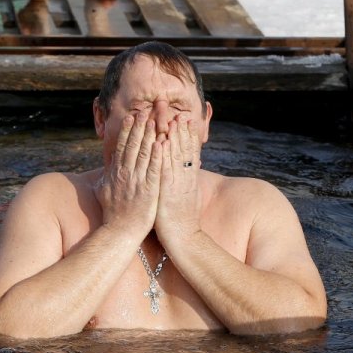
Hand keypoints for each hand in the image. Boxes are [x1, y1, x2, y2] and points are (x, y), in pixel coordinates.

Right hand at [96, 113, 161, 238]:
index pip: (122, 147)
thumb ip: (107, 176)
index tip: (132, 117)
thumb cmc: (113, 214)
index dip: (128, 131)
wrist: (120, 232)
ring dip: (149, 136)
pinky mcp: (148, 190)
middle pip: (132, 145)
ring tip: (155, 121)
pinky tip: (161, 143)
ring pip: (143, 153)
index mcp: (116, 173)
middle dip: (139, 127)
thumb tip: (108, 165)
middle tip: (146, 112)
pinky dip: (156, 156)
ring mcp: (136, 181)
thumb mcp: (104, 191)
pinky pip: (153, 169)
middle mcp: (125, 174)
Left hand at [155, 115, 202, 247]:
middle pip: (185, 151)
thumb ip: (184, 184)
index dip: (188, 137)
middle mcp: (185, 180)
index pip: (190, 154)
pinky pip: (166, 170)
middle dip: (182, 132)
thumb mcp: (185, 198)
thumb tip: (184, 173)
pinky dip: (165, 155)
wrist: (184, 239)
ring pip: (177, 157)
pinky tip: (163, 142)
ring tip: (173, 120)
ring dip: (175, 138)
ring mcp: (178, 185)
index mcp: (189, 181)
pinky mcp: (168, 192)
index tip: (186, 121)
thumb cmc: (181, 221)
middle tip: (180, 114)